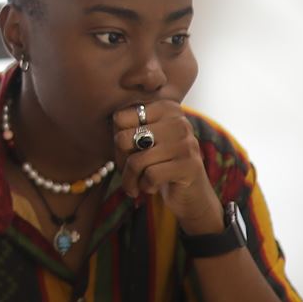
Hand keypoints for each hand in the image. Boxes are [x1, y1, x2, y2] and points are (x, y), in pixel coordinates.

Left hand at [114, 102, 223, 234]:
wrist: (191, 193)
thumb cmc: (161, 164)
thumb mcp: (146, 140)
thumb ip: (129, 127)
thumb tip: (111, 123)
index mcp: (166, 108)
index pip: (120, 118)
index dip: (117, 140)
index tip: (127, 153)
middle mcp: (178, 121)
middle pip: (123, 139)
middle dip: (121, 161)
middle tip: (130, 171)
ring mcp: (186, 143)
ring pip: (136, 161)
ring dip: (130, 179)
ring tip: (136, 184)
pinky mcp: (189, 166)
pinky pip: (150, 176)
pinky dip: (145, 187)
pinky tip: (153, 187)